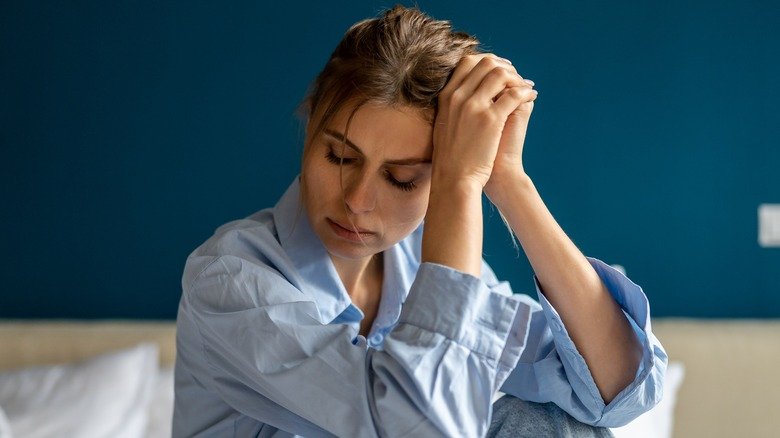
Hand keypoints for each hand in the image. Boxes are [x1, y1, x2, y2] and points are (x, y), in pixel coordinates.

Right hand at [432, 54, 536, 189]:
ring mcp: (474, 106)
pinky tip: (532, 96)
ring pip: (500, 74)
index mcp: (446, 96)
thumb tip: (468, 93)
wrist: (454, 179)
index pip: (467, 62)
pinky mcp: (490, 119)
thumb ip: (454, 106)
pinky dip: (526, 92)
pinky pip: (514, 94)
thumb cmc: (452, 157)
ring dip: (517, 77)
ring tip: (525, 87)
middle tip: (516, 76)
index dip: (487, 61)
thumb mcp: (445, 125)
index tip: (500, 69)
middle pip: (485, 63)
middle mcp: (458, 97)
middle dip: (505, 66)